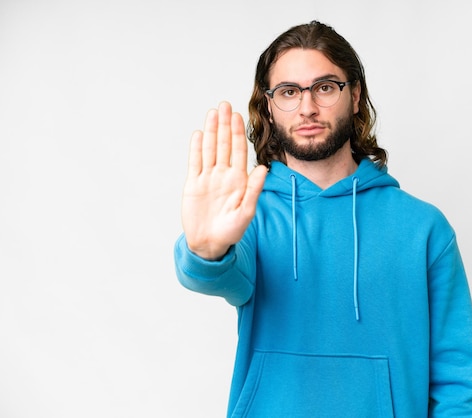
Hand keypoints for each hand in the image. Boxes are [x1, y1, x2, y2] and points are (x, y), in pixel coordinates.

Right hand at [181, 102, 266, 259]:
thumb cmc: (231, 231)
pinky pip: (195, 162)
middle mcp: (223, 175)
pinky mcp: (193, 184)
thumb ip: (254, 190)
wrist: (209, 244)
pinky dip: (197, 148)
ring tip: (213, 113)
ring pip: (210, 149)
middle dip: (225, 125)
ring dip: (211, 131)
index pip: (238, 151)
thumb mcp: (246, 212)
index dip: (238, 133)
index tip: (239, 116)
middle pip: (224, 144)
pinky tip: (199, 134)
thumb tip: (264, 169)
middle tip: (225, 105)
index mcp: (238, 180)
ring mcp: (208, 178)